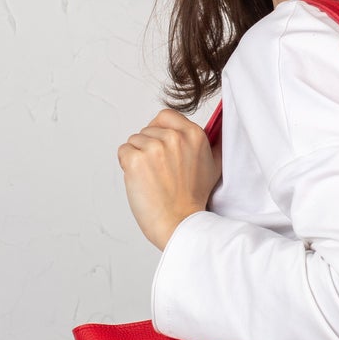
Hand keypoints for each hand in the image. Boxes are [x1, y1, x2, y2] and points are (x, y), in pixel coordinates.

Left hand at [117, 107, 222, 250]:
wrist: (179, 223)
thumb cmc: (193, 199)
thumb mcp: (214, 167)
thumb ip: (212, 144)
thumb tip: (215, 129)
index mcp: (194, 135)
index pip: (166, 116)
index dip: (160, 130)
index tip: (162, 148)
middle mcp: (175, 137)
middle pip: (147, 130)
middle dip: (149, 148)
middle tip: (161, 171)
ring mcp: (154, 148)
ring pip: (134, 141)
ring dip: (138, 157)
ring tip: (153, 178)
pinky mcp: (135, 160)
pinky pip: (123, 151)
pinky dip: (127, 165)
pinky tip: (142, 181)